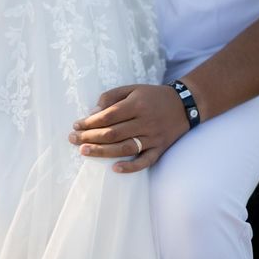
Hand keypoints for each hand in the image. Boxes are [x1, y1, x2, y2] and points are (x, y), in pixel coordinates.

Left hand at [68, 84, 189, 172]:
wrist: (185, 105)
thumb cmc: (153, 96)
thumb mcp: (132, 89)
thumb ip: (112, 97)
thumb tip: (93, 112)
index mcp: (137, 104)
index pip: (108, 116)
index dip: (90, 122)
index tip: (76, 125)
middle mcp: (145, 122)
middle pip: (113, 133)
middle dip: (90, 137)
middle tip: (73, 139)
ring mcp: (153, 137)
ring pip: (125, 148)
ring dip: (102, 151)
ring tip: (84, 151)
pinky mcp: (160, 149)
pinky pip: (145, 161)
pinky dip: (131, 167)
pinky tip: (114, 169)